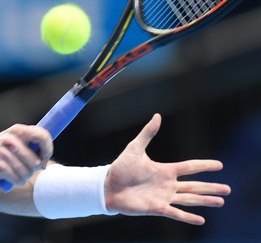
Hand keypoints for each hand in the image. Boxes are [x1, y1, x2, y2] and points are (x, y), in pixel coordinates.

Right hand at [0, 124, 52, 185]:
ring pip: (27, 172)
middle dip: (34, 169)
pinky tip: (13, 179)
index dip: (48, 149)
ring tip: (18, 173)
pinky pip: (16, 178)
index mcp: (18, 130)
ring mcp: (2, 152)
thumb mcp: (15, 140)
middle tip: (27, 168)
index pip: (42, 136)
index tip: (44, 158)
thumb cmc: (2, 149)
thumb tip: (46, 156)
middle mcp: (10, 139)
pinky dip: (18, 181)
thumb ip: (32, 143)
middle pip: (36, 161)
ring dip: (25, 177)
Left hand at [104, 113, 230, 224]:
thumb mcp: (135, 148)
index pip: (189, 167)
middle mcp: (167, 184)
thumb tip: (157, 115)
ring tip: (221, 202)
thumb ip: (147, 133)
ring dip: (205, 201)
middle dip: (211, 187)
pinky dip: (188, 217)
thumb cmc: (120, 167)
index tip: (219, 165)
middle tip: (228, 189)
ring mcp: (163, 197)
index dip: (204, 166)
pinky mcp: (156, 208)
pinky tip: (201, 220)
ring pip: (189, 199)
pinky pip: (175, 213)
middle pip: (194, 186)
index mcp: (164, 170)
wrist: (107, 186)